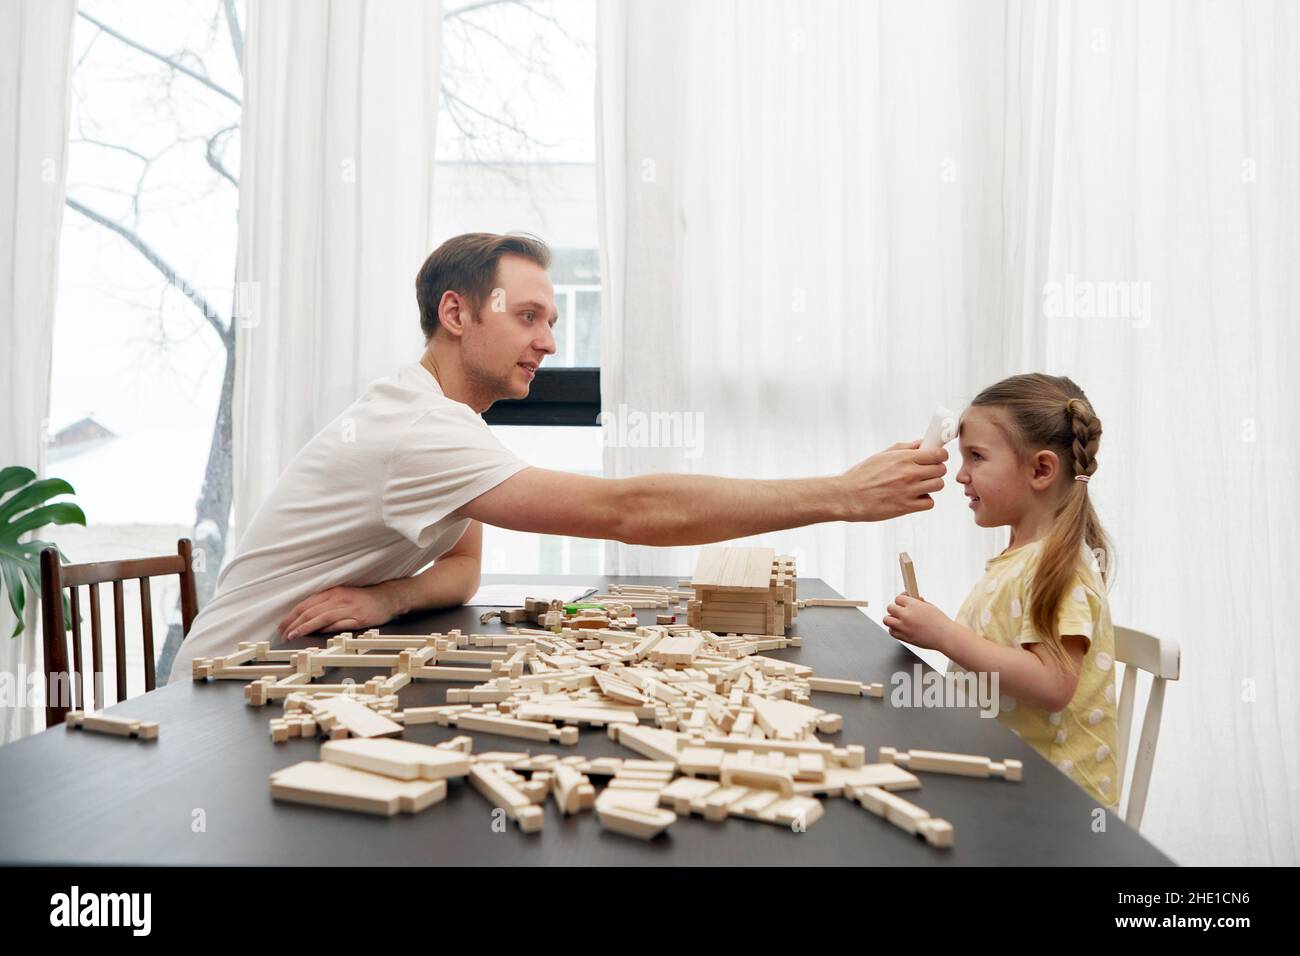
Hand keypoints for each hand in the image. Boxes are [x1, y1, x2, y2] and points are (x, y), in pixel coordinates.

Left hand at [277, 585, 398, 640]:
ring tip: (294, 635)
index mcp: (332, 592)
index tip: (282, 626)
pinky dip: (326, 629)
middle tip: (283, 634)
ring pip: (321, 617)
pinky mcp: (358, 618)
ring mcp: (348, 608)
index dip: (291, 616)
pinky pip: (339, 624)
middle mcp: (338, 598)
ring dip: (305, 627)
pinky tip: (316, 635)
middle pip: (311, 611)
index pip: (306, 604)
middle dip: (294, 623)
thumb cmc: (364, 599)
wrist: (388, 597)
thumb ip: (325, 606)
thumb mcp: (342, 597)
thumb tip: (306, 620)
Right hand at [841, 441, 947, 520]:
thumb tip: (921, 443)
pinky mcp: (906, 507)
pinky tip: (914, 497)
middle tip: (926, 472)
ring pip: (938, 485)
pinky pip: (929, 503)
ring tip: (920, 485)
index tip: (936, 458)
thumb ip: (904, 448)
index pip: (938, 454)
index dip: (940, 455)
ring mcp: (909, 491)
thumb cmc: (862, 475)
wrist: (847, 496)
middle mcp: (909, 473)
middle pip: (941, 470)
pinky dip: (925, 500)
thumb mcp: (881, 456)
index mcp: (903, 458)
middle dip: (936, 470)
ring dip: (932, 485)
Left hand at [883, 593, 952, 651]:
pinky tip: (900, 628)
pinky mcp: (904, 637)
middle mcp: (906, 615)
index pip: (898, 598)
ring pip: (887, 620)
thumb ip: (918, 603)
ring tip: (897, 619)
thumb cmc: (940, 622)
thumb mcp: (930, 607)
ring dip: (891, 619)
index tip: (903, 601)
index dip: (901, 600)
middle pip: (890, 608)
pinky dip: (893, 629)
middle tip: (900, 610)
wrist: (945, 636)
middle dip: (895, 608)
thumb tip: (914, 600)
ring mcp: (903, 627)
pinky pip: (891, 632)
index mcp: (913, 605)